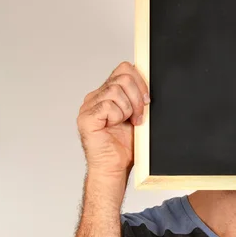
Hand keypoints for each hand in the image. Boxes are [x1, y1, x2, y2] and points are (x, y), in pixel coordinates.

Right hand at [77, 62, 148, 203]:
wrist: (116, 167)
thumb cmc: (125, 145)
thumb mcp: (137, 114)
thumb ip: (138, 95)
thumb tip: (149, 77)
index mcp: (107, 93)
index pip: (124, 69)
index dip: (140, 82)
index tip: (146, 100)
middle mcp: (96, 96)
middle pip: (123, 76)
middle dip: (137, 96)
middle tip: (138, 115)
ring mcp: (88, 106)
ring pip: (116, 90)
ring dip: (128, 109)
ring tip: (127, 122)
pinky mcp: (86, 117)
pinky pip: (108, 105)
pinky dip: (118, 116)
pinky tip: (115, 126)